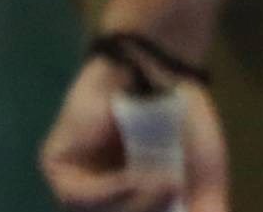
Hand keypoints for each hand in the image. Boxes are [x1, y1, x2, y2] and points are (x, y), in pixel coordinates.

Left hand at [42, 56, 229, 211]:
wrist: (158, 65)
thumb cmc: (181, 112)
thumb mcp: (203, 165)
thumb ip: (205, 200)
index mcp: (129, 197)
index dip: (154, 211)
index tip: (181, 208)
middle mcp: (99, 193)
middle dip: (150, 211)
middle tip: (178, 192)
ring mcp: (76, 179)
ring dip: (135, 204)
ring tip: (167, 183)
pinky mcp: (57, 164)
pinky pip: (76, 195)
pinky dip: (110, 192)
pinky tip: (135, 177)